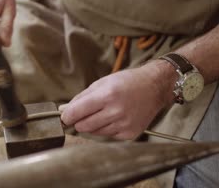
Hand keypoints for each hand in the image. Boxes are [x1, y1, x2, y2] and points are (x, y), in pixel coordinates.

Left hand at [60, 60, 176, 139]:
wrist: (154, 87)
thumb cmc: (127, 82)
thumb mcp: (102, 82)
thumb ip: (81, 97)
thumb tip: (64, 110)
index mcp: (107, 95)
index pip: (77, 112)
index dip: (67, 116)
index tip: (64, 117)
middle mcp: (116, 111)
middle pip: (83, 126)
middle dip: (79, 121)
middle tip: (83, 114)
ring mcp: (124, 124)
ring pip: (94, 132)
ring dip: (93, 124)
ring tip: (104, 112)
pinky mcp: (130, 134)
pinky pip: (108, 135)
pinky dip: (106, 128)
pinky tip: (115, 117)